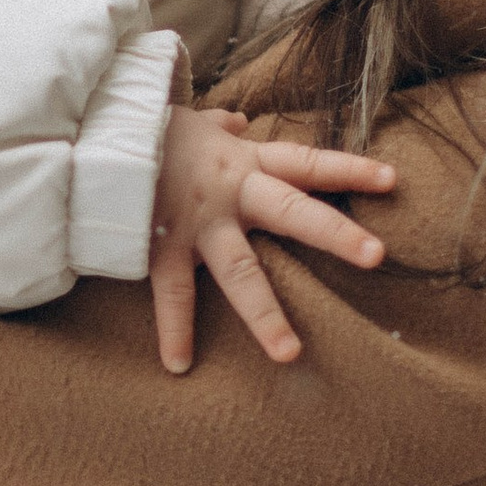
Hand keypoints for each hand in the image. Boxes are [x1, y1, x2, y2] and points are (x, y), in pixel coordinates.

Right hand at [147, 107, 395, 374]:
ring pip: (239, 271)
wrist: (93, 132)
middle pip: (292, 212)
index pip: (305, 163)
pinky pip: (171, 294)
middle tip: (378, 256)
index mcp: (243, 161)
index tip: (393, 180)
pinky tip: (179, 365)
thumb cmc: (143, 125)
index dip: (349, 170)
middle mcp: (230, 193)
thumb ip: (219, 125)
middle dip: (335, 234)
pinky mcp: (160, 246)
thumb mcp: (189, 120)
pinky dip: (174, 329)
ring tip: (290, 354)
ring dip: (265, 314)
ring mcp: (197, 224)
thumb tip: (239, 120)